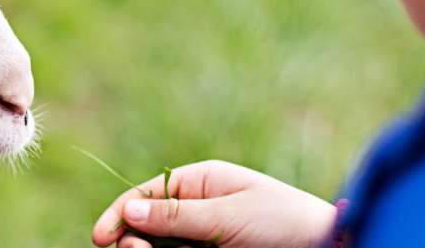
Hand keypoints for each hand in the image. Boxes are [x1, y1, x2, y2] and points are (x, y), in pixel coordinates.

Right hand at [90, 160, 336, 247]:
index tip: (100, 238)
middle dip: (133, 239)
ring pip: (160, 246)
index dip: (119, 214)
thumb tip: (130, 209)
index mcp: (199, 182)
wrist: (325, 246)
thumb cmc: (282, 223)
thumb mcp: (227, 216)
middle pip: (146, 223)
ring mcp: (204, 235)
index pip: (145, 195)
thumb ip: (177, 216)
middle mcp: (197, 206)